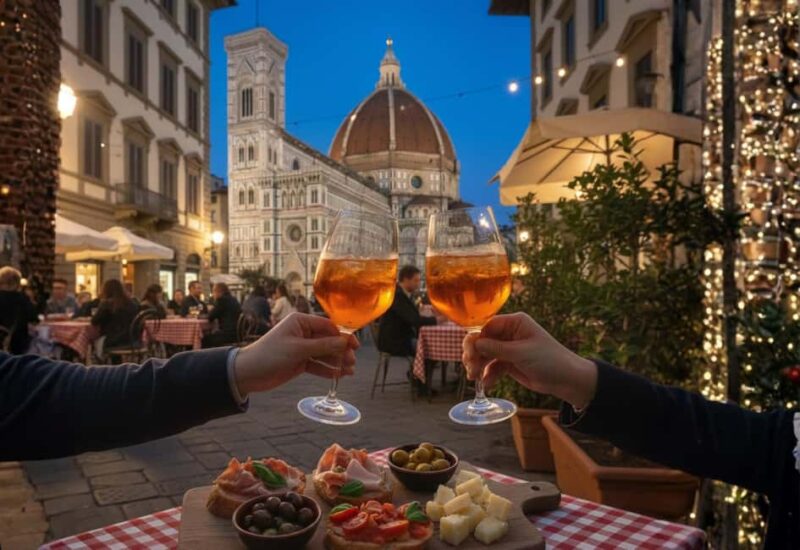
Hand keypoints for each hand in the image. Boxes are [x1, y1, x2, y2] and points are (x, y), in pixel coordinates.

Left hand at [234, 313, 358, 395]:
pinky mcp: (300, 362)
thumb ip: (323, 346)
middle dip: (341, 351)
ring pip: (325, 354)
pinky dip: (327, 370)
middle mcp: (303, 333)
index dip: (342, 335)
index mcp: (300, 322)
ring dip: (337, 362)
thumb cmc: (270, 355)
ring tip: (350, 371)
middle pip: (328, 341)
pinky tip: (339, 375)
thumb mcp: (298, 349)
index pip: (327, 326)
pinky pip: (318, 364)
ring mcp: (302, 348)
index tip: (354, 346)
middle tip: (352, 362)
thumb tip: (345, 342)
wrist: (248, 373)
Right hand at [462, 312, 596, 408]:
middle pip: (483, 340)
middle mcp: (510, 333)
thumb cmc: (549, 360)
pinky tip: (485, 384)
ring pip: (485, 354)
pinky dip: (488, 374)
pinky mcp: (510, 362)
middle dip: (475, 353)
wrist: (566, 380)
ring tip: (474, 377)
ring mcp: (509, 348)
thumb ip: (496, 348)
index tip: (469, 352)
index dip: (476, 338)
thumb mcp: (521, 353)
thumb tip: (474, 343)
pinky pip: (493, 366)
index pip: (487, 326)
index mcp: (515, 323)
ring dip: (478, 365)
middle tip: (469, 366)